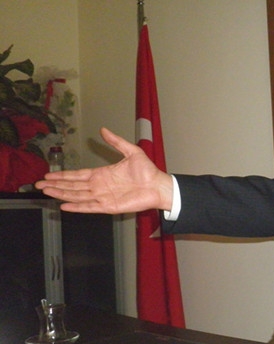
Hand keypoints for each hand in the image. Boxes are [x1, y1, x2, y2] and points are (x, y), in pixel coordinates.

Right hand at [35, 128, 173, 213]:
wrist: (158, 185)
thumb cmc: (147, 171)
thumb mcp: (131, 151)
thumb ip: (116, 142)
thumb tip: (103, 129)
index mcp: (102, 174)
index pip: (77, 175)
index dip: (63, 176)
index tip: (49, 175)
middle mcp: (99, 186)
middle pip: (73, 186)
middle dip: (55, 185)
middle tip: (39, 185)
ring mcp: (103, 197)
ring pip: (77, 196)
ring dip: (61, 194)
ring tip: (46, 192)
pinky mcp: (109, 207)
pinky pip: (90, 207)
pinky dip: (77, 207)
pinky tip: (64, 206)